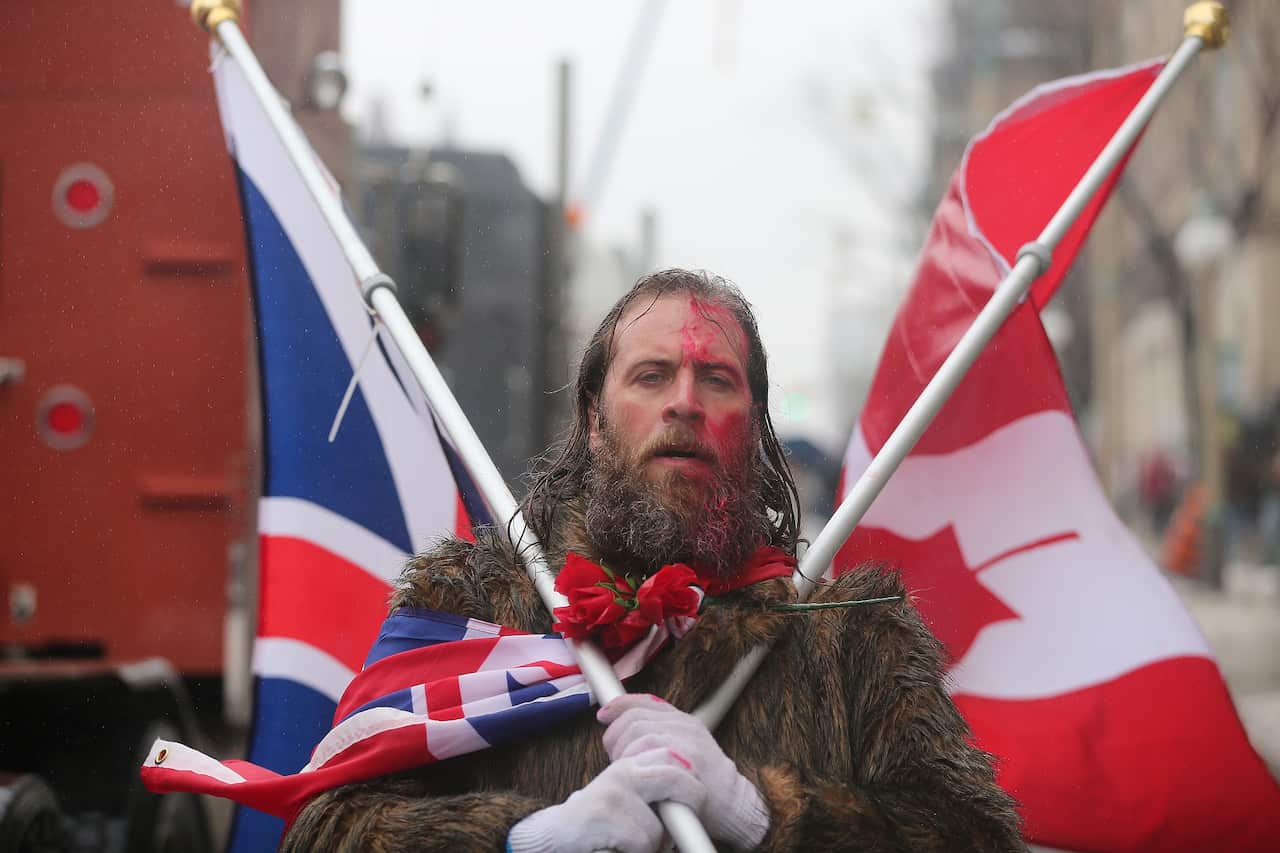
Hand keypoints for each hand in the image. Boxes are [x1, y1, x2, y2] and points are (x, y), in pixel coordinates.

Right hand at [506, 747, 706, 852]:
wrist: (553, 836)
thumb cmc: (597, 824)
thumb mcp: (625, 798)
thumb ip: (651, 788)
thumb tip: (694, 795)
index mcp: (630, 764)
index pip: (673, 756)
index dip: (691, 780)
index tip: (695, 802)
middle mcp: (623, 771)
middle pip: (676, 778)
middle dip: (691, 802)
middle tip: (686, 826)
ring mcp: (614, 790)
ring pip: (662, 824)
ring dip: (656, 844)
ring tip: (638, 846)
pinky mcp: (605, 813)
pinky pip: (644, 841)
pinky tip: (620, 848)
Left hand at [598, 694, 768, 850]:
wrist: (732, 805)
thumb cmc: (701, 784)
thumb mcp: (682, 752)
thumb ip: (658, 737)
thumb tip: (618, 727)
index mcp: (682, 721)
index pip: (645, 701)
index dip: (620, 705)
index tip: (603, 715)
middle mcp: (685, 725)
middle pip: (635, 717)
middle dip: (616, 736)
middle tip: (614, 757)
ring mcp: (687, 739)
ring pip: (638, 730)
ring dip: (622, 750)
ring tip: (624, 768)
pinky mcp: (687, 756)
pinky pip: (648, 745)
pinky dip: (634, 758)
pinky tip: (636, 772)